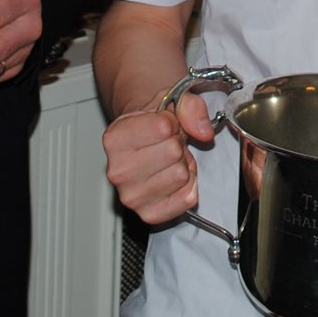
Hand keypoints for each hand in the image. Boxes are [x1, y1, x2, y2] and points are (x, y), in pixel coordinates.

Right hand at [103, 90, 215, 224]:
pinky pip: (187, 198)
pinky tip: (172, 177)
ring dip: (182, 165)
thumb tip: (203, 132)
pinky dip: (188, 186)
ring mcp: (132, 196)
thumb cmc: (154, 125)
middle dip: (177, 145)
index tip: (163, 126)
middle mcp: (117, 171)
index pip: (163, 127)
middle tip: (166, 145)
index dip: (172, 123)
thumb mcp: (170, 102)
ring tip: (168, 161)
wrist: (144, 144)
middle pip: (173, 152)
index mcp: (114, 139)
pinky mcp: (149, 214)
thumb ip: (190, 108)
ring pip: (181, 175)